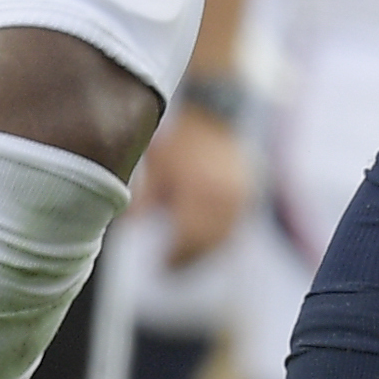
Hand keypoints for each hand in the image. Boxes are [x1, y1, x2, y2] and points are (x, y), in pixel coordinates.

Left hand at [139, 92, 252, 263]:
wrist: (214, 109)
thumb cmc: (179, 138)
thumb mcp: (155, 165)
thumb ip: (143, 200)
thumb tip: (129, 230)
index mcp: (199, 192)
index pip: (188, 239)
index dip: (174, 257)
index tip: (160, 267)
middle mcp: (225, 197)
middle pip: (207, 242)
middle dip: (189, 258)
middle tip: (171, 268)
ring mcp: (241, 195)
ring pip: (224, 236)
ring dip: (205, 250)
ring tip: (186, 258)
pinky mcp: (249, 190)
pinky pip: (235, 222)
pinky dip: (220, 234)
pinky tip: (205, 239)